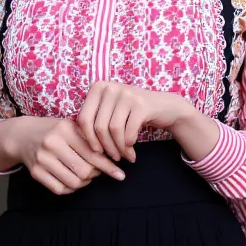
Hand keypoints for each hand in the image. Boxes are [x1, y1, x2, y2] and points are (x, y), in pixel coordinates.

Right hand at [0, 115, 126, 194]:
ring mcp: (42, 159)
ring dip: (84, 183)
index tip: (120, 174)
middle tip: (97, 172)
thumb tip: (113, 158)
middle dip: (95, 175)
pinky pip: (60, 189)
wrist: (23, 135)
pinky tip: (73, 180)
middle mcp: (52, 144)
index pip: (92, 153)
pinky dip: (71, 189)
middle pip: (84, 171)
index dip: (108, 166)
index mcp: (65, 130)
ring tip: (85, 175)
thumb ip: (90, 140)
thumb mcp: (71, 127)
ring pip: (73, 182)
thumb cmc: (54, 131)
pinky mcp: (36, 172)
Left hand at [76, 81, 190, 161]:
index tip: (96, 151)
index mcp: (98, 87)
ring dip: (117, 149)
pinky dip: (128, 147)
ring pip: (113, 130)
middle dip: (105, 147)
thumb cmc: (133, 113)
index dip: (88, 139)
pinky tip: (132, 153)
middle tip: (112, 158)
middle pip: (98, 126)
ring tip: (123, 157)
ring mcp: (127, 94)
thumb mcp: (111, 110)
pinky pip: (128, 132)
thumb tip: (80, 143)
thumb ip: (95, 119)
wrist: (166, 107)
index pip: (83, 118)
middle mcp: (111, 87)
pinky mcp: (141, 104)